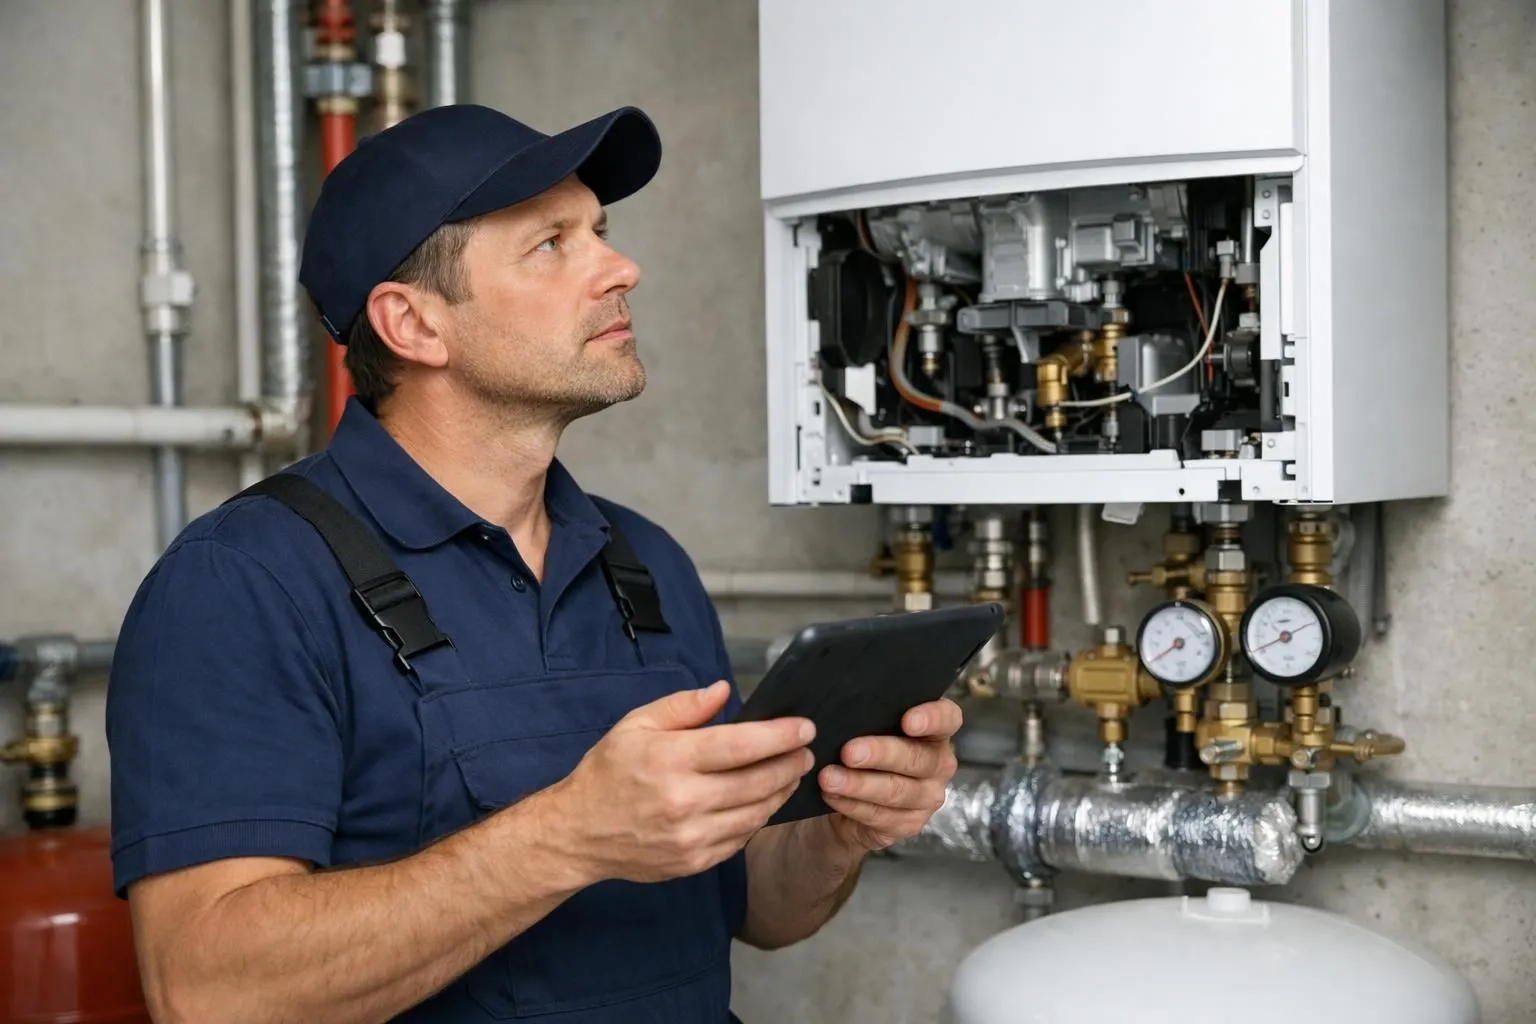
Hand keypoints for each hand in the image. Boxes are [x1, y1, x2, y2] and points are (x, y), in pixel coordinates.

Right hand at [548, 681, 815, 884]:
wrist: (577, 834)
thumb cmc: (607, 773)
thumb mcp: (635, 725)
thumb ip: (683, 706)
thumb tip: (723, 691)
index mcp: (670, 760)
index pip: (741, 745)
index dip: (781, 735)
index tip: (805, 727)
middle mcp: (684, 801)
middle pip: (759, 781)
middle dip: (791, 763)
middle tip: (806, 750)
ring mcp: (691, 836)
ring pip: (757, 813)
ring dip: (781, 791)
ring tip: (790, 773)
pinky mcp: (695, 861)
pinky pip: (741, 838)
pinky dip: (758, 817)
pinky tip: (762, 801)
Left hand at [818, 698, 960, 852]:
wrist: (851, 799)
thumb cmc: (862, 750)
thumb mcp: (866, 729)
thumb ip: (868, 717)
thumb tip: (843, 708)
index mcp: (935, 730)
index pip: (948, 718)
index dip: (932, 718)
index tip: (908, 721)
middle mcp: (939, 763)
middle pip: (916, 757)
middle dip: (880, 753)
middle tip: (849, 752)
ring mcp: (928, 796)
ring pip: (896, 790)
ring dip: (859, 784)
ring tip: (829, 778)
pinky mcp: (910, 823)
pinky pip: (881, 815)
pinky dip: (853, 805)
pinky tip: (832, 796)